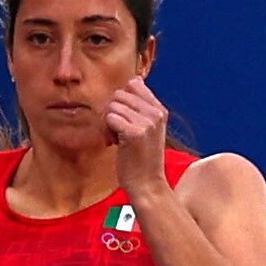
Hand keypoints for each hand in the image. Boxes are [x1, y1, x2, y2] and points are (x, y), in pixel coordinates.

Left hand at [106, 75, 170, 196]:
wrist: (147, 184)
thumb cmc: (140, 158)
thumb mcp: (145, 129)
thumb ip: (138, 108)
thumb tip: (132, 81)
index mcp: (159, 110)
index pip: (133, 84)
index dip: (119, 100)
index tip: (121, 119)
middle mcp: (156, 113)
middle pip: (119, 94)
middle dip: (110, 112)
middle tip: (114, 132)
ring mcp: (147, 122)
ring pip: (112, 106)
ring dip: (106, 123)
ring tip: (115, 139)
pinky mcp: (135, 133)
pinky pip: (110, 118)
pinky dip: (105, 131)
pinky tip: (113, 144)